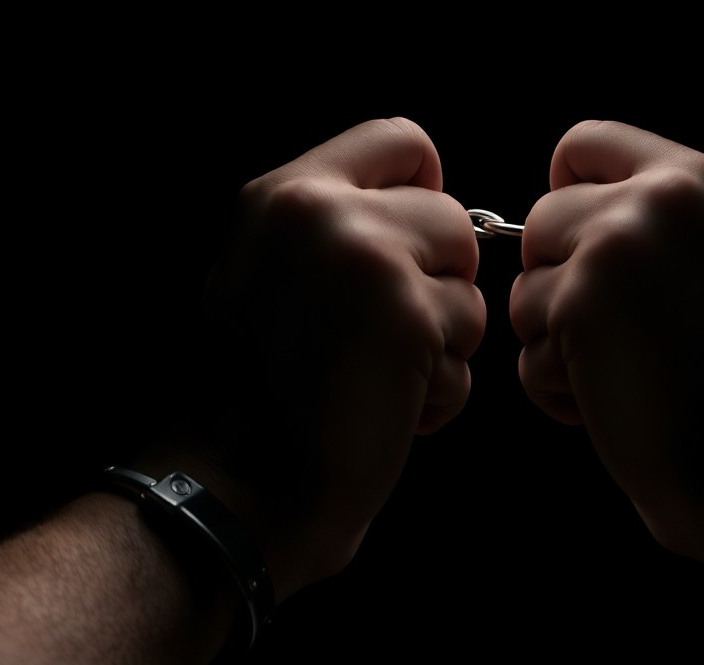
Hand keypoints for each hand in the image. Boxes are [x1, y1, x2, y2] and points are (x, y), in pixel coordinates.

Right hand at [178, 117, 486, 599]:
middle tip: (381, 341)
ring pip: (468, 288)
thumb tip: (429, 208)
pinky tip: (386, 412)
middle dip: (435, 285)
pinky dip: (440, 392)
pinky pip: (468, 346)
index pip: (403, 141)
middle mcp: (322, 210)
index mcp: (284, 194)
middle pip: (451, 219)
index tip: (410, 253)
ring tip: (375, 381)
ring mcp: (368, 257)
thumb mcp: (264, 278)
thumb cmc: (256, 400)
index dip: (424, 195)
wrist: (235, 485)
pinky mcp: (409, 316)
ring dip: (439, 345)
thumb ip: (335, 231)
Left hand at [509, 120, 703, 571]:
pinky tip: (610, 404)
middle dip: (561, 281)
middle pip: (543, 219)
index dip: (566, 192)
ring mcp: (614, 246)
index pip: (585, 142)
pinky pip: (527, 345)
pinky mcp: (578, 304)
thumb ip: (665, 223)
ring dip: (557, 341)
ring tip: (620, 375)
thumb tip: (587, 211)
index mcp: (700, 179)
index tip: (578, 245)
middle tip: (612, 336)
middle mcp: (658, 196)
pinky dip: (555, 387)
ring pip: (528, 287)